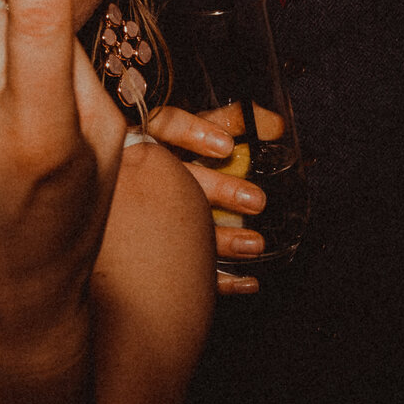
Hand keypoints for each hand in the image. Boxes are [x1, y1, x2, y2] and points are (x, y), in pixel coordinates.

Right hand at [144, 105, 265, 294]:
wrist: (126, 205)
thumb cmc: (167, 157)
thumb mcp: (193, 131)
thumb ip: (233, 121)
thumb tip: (277, 124)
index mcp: (152, 137)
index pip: (166, 125)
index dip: (193, 133)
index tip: (225, 147)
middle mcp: (141, 170)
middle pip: (176, 178)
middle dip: (219, 190)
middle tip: (256, 201)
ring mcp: (139, 210)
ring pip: (176, 223)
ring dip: (221, 237)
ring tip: (254, 245)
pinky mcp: (145, 248)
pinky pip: (178, 262)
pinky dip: (218, 277)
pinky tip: (247, 281)